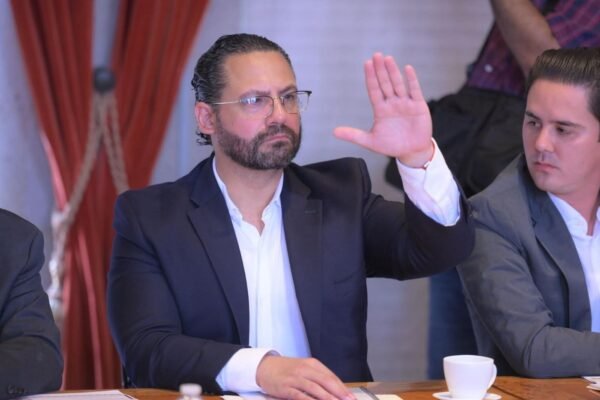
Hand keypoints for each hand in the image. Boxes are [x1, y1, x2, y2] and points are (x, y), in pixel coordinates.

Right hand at [256, 355, 354, 399]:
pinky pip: (300, 395)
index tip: (351, 398)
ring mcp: (295, 378)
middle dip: (340, 394)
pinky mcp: (286, 387)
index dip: (343, 389)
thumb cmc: (287, 369)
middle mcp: (305, 369)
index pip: (332, 377)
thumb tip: (336, 390)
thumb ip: (319, 378)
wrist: (265, 366)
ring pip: (316, 389)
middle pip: (326, 382)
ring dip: (328, 398)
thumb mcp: (304, 369)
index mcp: (312, 364)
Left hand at [334, 53, 433, 167]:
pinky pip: (414, 91)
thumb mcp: (370, 141)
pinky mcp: (418, 106)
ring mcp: (405, 103)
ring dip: (393, 72)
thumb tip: (334, 132)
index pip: (374, 90)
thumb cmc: (392, 146)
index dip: (370, 77)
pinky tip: (407, 69)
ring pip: (398, 84)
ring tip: (388, 59)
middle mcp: (392, 103)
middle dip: (380, 70)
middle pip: (385, 83)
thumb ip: (353, 135)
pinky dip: (411, 80)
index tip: (367, 64)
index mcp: (381, 110)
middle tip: (376, 55)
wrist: (411, 152)